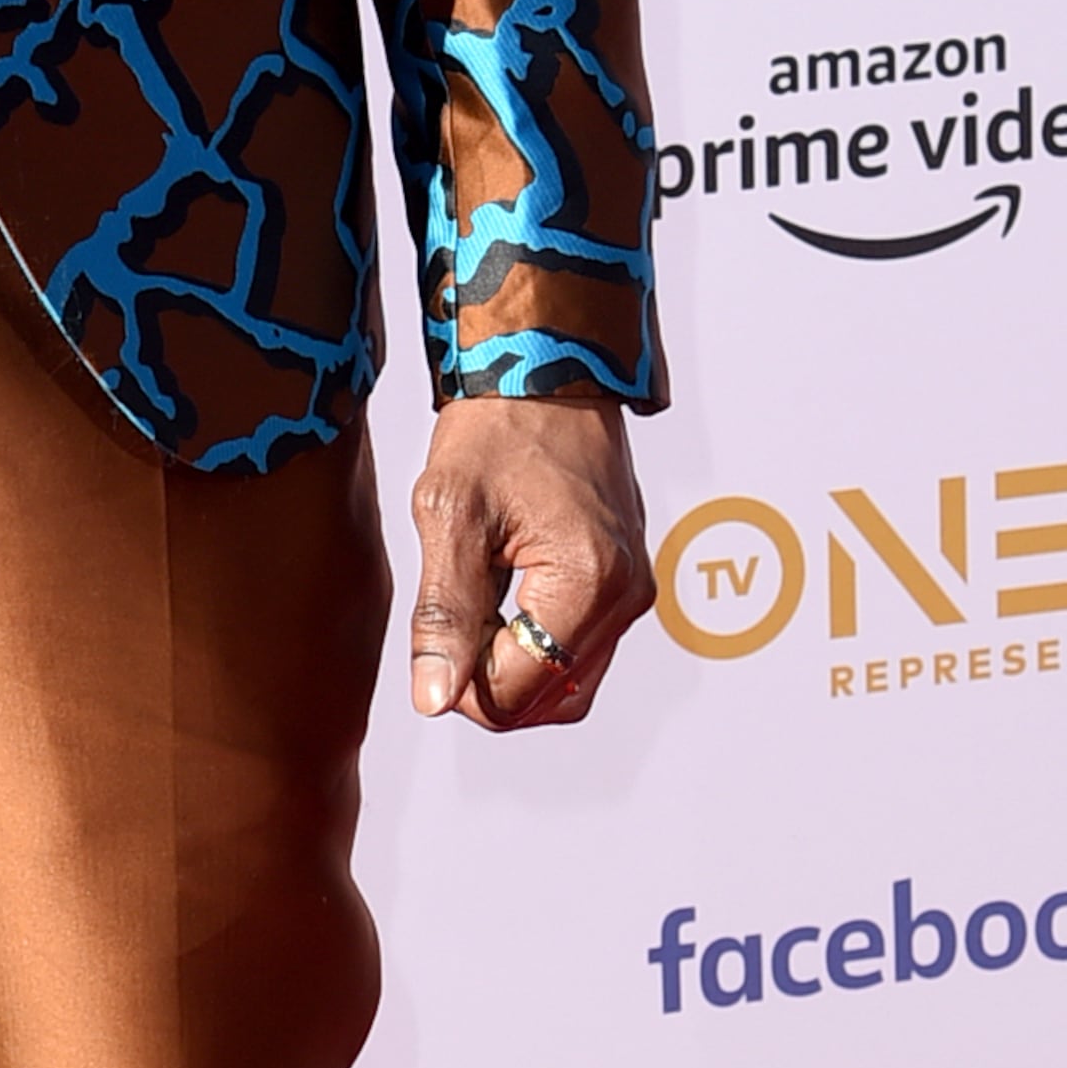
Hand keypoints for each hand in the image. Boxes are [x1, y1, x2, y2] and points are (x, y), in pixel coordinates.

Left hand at [408, 397, 649, 735]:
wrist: (545, 369)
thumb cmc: (497, 428)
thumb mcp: (450, 516)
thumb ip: (444, 615)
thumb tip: (435, 698)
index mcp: (588, 580)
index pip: (521, 691)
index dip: (464, 686)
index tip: (433, 640)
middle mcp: (627, 593)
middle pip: (554, 699)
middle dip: (493, 685)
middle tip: (448, 629)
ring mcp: (633, 587)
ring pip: (571, 680)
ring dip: (515, 666)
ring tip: (473, 603)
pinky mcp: (627, 578)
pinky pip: (583, 645)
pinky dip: (537, 643)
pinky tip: (500, 596)